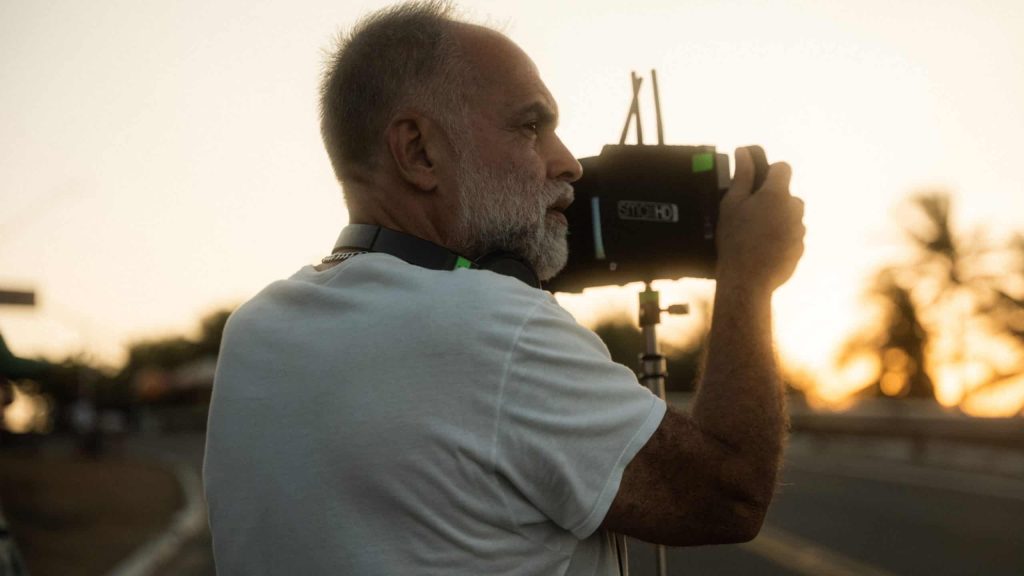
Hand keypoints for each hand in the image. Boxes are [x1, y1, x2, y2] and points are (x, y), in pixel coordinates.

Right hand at [715, 147, 804, 290]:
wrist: (747, 280)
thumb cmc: (735, 240)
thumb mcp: (732, 204)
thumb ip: (742, 176)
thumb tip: (743, 151)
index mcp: (776, 194)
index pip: (783, 168)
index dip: (771, 172)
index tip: (759, 183)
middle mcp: (794, 209)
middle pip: (788, 195)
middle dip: (774, 200)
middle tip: (751, 214)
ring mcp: (799, 230)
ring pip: (791, 217)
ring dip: (778, 220)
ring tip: (756, 235)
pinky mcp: (801, 249)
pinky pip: (792, 237)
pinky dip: (781, 240)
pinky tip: (763, 250)